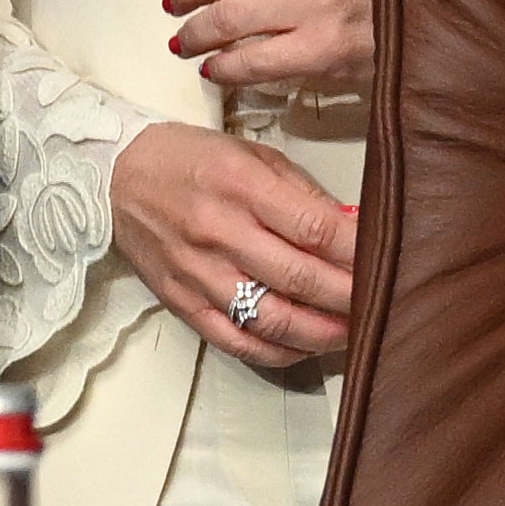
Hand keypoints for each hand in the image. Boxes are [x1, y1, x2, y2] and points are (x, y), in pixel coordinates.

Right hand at [109, 120, 360, 366]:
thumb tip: (356, 228)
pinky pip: (236, 341)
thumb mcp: (252, 154)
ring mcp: (198, 273)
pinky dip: (277, 351)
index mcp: (239, 184)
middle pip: (298, 277)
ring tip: (353, 333)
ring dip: (321, 333)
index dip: (357, 251)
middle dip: (349, 297)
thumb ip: (304, 193)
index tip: (389, 260)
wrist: (114, 176)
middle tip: (382, 303)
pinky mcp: (182, 303)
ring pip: (270, 318)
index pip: (312, 227)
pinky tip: (305, 346)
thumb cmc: (191, 159)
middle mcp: (218, 231)